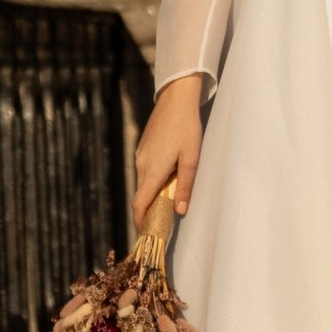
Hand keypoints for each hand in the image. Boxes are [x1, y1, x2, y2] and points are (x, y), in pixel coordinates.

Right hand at [134, 74, 206, 228]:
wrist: (176, 99)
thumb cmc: (187, 128)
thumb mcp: (191, 159)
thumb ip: (185, 186)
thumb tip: (180, 211)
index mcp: (153, 171)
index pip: (139, 204)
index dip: (140, 221)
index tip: (145, 232)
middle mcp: (141, 164)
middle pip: (142, 195)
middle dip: (150, 209)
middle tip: (165, 218)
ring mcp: (140, 155)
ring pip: (144, 182)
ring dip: (154, 192)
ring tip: (171, 194)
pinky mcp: (143, 147)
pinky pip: (145, 170)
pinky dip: (153, 179)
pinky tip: (169, 173)